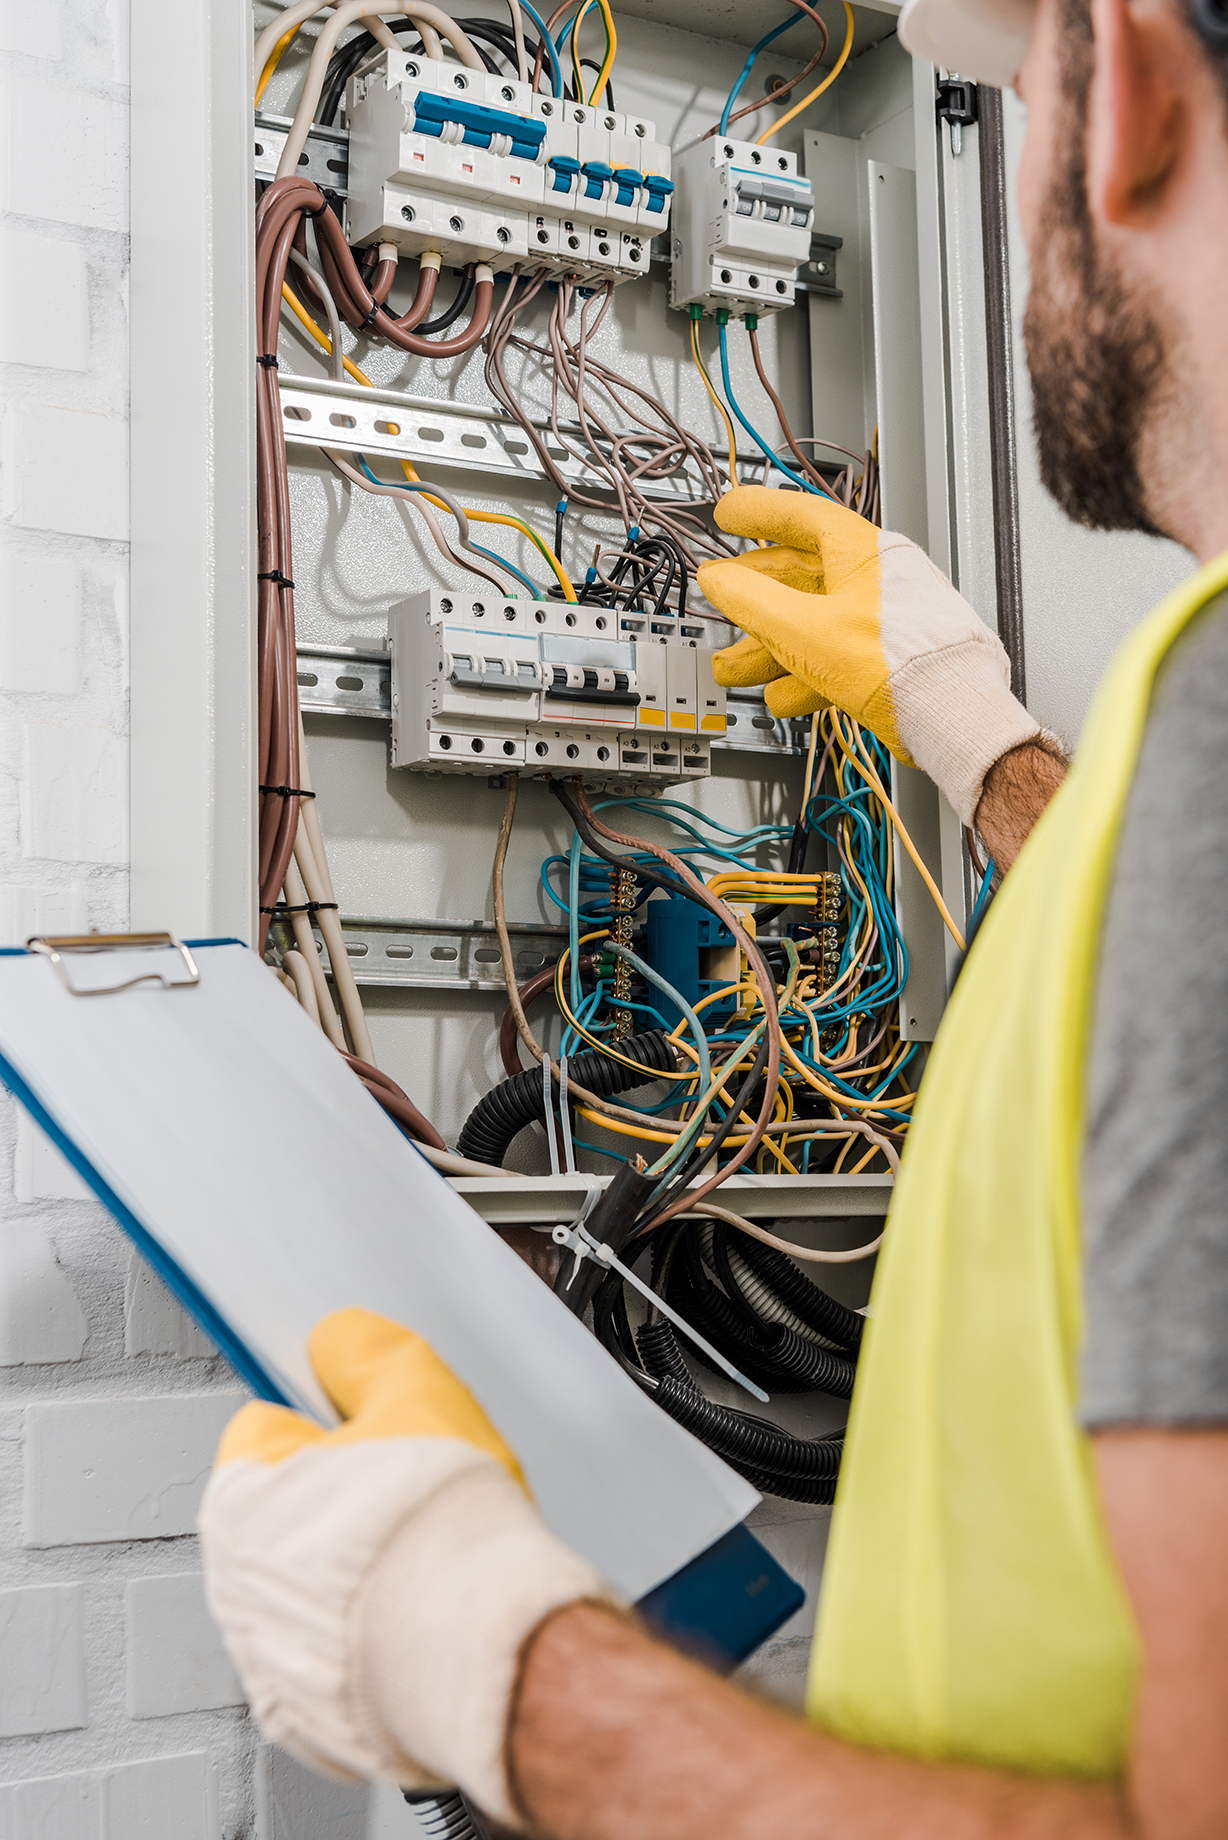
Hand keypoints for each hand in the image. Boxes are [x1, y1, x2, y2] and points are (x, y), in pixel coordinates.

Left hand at [198, 1309, 610, 1824]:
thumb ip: (365, 1352)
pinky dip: (364, 1632)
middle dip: (341, 1493)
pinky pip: (330, 1649)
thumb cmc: (444, 1535)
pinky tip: (414, 1610)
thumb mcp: (417, 1393)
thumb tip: (339, 1342)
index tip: (357, 1417)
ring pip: (309, 1582)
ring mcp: (265, 1654)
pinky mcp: (305, 1713)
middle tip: (405, 1487)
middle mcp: (234, 1581)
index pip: (267, 1422)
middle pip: (288, 1505)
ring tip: (421, 1551)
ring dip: (353, 1566)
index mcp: (242, 1496)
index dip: (329, 1414)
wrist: (490, 1652)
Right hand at [697, 486, 1040, 824]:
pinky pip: (833, 658)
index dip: (758, 511)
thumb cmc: (900, 663)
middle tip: (720, 600)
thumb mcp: (806, 630)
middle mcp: (873, 581)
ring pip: (810, 625)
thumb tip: (718, 580)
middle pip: (798, 578)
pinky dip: (803, 676)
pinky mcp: (884, 659)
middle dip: (751, 600)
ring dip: (767, 649)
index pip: (801, 516)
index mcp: (861, 554)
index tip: (727, 513)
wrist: (949, 715)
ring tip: (733, 668)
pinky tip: (782, 696)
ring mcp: (880, 621)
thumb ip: (753, 602)